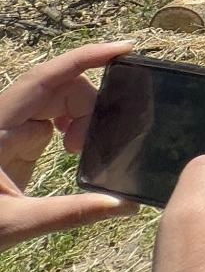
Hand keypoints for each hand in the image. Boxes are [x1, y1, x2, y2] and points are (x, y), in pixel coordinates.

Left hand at [0, 42, 140, 250]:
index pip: (45, 79)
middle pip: (57, 87)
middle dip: (89, 103)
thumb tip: (123, 206)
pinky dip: (73, 128)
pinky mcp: (14, 144)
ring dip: (82, 116)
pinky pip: (51, 120)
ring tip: (83, 150)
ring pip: (57, 101)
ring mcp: (7, 130)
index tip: (126, 48)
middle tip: (97, 140)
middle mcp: (2, 121)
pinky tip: (76, 151)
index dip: (86, 58)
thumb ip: (71, 213)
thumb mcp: (16, 223)